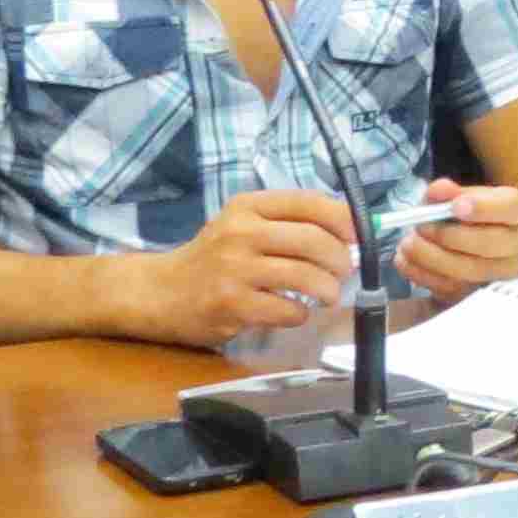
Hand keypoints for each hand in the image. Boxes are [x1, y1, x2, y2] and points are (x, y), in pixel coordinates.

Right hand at [139, 188, 354, 343]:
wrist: (161, 292)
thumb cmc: (212, 258)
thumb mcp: (243, 225)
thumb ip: (287, 222)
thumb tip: (350, 230)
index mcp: (248, 207)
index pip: (310, 203)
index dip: (344, 220)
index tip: (357, 237)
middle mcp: (241, 232)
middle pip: (314, 240)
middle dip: (340, 260)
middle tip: (344, 273)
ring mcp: (234, 269)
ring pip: (305, 276)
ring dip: (328, 289)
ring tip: (328, 295)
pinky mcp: (232, 304)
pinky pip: (287, 309)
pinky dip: (301, 313)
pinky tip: (295, 312)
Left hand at [391, 177, 517, 296]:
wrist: (469, 241)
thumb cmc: (465, 215)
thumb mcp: (457, 197)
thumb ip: (446, 193)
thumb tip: (437, 191)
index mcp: (516, 212)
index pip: (510, 207)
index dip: (483, 208)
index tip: (455, 206)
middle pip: (490, 244)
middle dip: (450, 236)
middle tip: (421, 227)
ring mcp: (502, 274)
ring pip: (469, 271)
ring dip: (432, 257)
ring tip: (407, 244)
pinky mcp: (479, 294)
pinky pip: (451, 289)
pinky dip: (422, 274)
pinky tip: (404, 260)